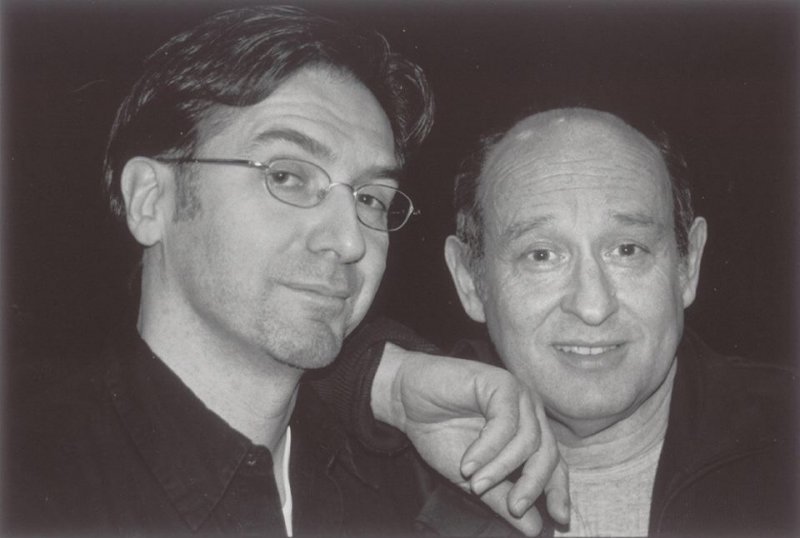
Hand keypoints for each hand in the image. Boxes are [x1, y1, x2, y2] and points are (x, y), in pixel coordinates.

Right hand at [372, 343, 569, 535]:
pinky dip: (488, 448)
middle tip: (515, 508)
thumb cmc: (439, 432)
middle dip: (533, 484)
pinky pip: (505, 422)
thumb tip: (535, 530)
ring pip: (527, 439)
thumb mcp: (473, 477)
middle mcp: (529, 411)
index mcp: (527, 430)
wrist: (406, 400)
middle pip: (547, 453)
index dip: (558, 490)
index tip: (560, 519)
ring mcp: (517, 395)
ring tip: (476, 484)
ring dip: (501, 468)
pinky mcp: (500, 383)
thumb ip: (502, 499)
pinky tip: (468, 463)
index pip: (554, 463)